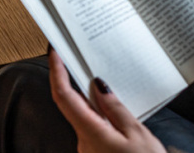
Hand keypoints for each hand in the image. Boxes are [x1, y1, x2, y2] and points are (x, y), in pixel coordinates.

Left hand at [48, 49, 164, 152]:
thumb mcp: (138, 135)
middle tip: (81, 58)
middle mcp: (83, 143)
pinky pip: (92, 128)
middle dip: (76, 82)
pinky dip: (98, 115)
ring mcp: (88, 150)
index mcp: (91, 134)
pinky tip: (112, 110)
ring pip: (83, 117)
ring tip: (105, 82)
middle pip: (72, 105)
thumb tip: (99, 85)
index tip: (54, 51)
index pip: (63, 96)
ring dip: (91, 100)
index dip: (56, 71)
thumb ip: (116, 109)